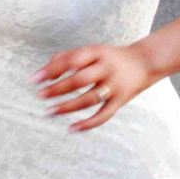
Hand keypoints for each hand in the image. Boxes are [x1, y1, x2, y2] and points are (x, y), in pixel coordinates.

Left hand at [32, 43, 152, 130]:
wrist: (145, 62)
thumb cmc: (111, 56)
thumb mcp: (94, 50)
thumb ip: (70, 56)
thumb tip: (46, 70)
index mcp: (97, 52)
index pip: (71, 60)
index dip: (52, 69)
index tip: (34, 79)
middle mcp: (106, 68)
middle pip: (79, 79)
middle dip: (58, 88)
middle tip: (40, 95)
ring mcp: (114, 86)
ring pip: (89, 99)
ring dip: (68, 107)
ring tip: (49, 111)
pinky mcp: (120, 101)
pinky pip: (103, 115)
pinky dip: (88, 124)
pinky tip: (72, 128)